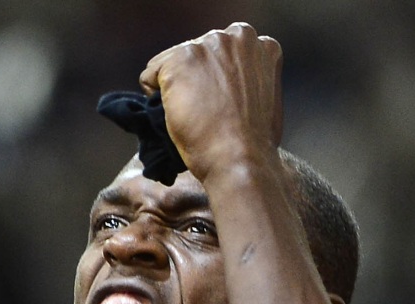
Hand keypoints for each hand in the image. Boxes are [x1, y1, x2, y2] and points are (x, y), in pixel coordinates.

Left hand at [140, 23, 283, 181]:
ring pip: (169, 64)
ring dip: (173, 90)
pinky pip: (149, 76)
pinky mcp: (179, 60)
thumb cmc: (254, 142)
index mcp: (258, 44)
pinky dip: (153, 98)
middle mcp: (234, 36)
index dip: (213, 81)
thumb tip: (233, 89)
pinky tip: (174, 115)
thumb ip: (249, 81)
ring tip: (190, 116)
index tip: (217, 104)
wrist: (239, 157)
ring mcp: (206, 46)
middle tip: (201, 113)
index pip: (218, 54)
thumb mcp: (264, 98)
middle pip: (194, 55)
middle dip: (193, 81)